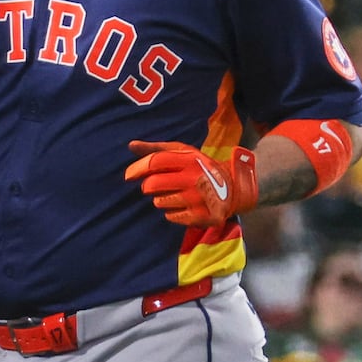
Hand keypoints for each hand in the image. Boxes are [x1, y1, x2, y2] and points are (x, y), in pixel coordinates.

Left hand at [124, 141, 257, 227]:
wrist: (232, 188)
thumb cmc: (199, 168)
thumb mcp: (182, 152)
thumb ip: (156, 149)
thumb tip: (131, 145)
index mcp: (189, 159)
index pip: (155, 162)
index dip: (137, 169)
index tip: (129, 176)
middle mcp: (194, 178)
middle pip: (153, 184)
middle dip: (148, 186)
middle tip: (153, 187)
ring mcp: (198, 198)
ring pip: (159, 202)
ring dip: (160, 200)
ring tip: (172, 194)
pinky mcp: (201, 216)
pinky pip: (171, 216)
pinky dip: (171, 213)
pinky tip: (181, 206)